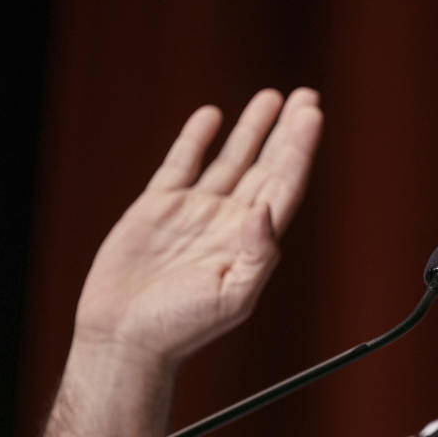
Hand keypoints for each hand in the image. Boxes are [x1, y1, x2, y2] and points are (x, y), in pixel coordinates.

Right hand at [72, 87, 322, 364]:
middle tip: (308, 96)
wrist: (123, 339)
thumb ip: (256, 254)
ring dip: (252, 128)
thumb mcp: (231, 298)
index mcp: (251, 240)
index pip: (285, 185)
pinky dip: (196, 138)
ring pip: (231, 158)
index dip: (300, 150)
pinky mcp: (158, 206)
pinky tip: (212, 116)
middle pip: (267, 164)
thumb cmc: (180, 329)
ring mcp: (195, 211)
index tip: (314, 116)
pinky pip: (182, 163)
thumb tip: (264, 211)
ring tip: (272, 97)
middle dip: (287, 131)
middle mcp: (228, 220)